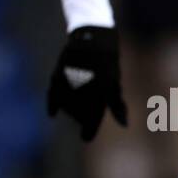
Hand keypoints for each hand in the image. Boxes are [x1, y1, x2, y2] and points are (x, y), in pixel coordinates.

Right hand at [47, 25, 126, 141]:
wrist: (91, 39)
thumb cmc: (107, 67)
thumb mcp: (115, 85)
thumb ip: (117, 106)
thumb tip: (125, 125)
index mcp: (103, 92)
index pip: (92, 119)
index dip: (89, 131)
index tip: (85, 138)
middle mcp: (85, 88)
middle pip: (79, 115)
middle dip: (83, 117)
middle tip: (88, 110)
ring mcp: (69, 82)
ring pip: (66, 107)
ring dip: (71, 109)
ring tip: (79, 99)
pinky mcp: (57, 76)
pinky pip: (52, 96)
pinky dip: (53, 104)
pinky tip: (52, 113)